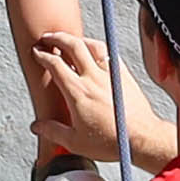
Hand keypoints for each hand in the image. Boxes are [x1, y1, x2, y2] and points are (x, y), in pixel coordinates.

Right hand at [28, 32, 173, 173]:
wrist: (141, 138)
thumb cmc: (112, 140)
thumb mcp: (75, 142)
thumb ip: (53, 131)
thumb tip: (38, 127)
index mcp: (77, 92)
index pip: (55, 64)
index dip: (43, 55)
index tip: (38, 53)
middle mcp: (93, 78)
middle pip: (73, 45)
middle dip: (57, 38)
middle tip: (49, 38)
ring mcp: (110, 74)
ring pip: (92, 45)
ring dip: (79, 39)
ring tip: (71, 40)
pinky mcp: (124, 75)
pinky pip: (110, 53)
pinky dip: (99, 47)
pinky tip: (96, 51)